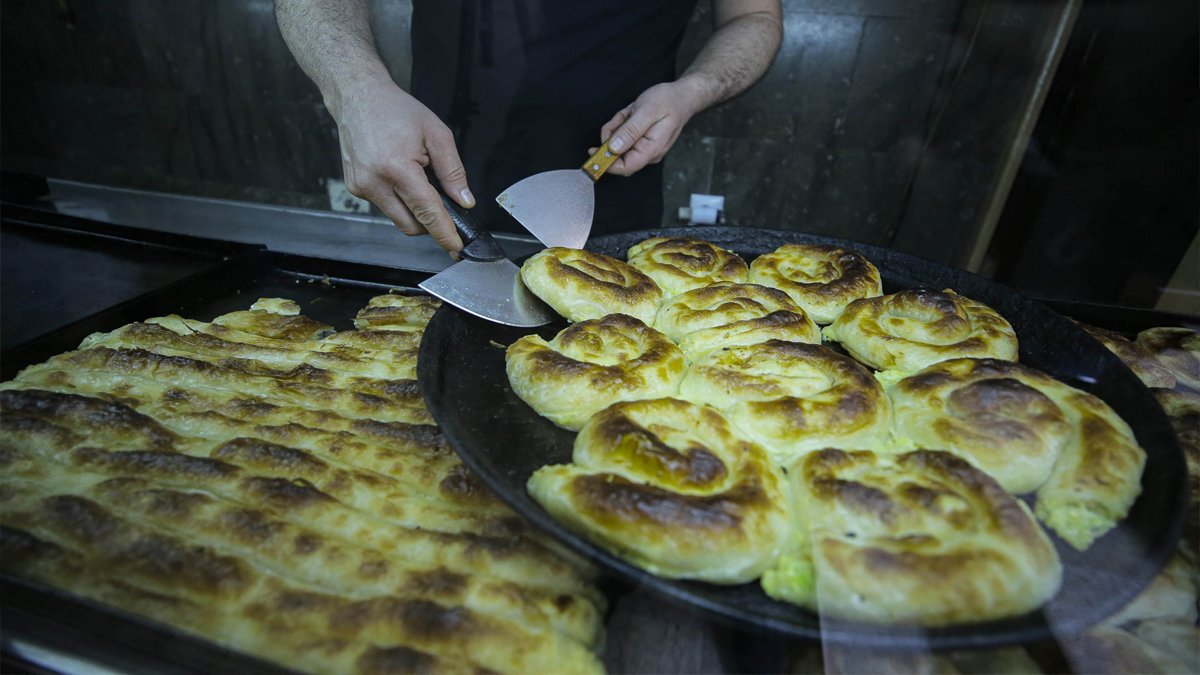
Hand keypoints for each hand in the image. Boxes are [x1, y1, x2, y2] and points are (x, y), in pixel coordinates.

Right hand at [333, 76, 473, 253]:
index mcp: (396, 168)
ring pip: (398, 218)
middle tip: (443, 205)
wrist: (358, 96)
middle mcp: (374, 182)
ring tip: (416, 178)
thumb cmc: (396, 110)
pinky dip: (398, 200)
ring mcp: (361, 187)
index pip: (427, 212)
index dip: (444, 233)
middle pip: (411, 225)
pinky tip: (399, 175)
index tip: (456, 248)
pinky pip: (385, 206)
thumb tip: (464, 201)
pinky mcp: (355, 188)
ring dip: (414, 210)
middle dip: (431, 223)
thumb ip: (453, 171)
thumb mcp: (436, 134)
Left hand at [593, 79, 703, 176]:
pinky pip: (623, 137)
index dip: (607, 163)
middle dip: (612, 138)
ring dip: (617, 127)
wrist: (683, 95)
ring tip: (629, 113)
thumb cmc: (669, 101)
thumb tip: (613, 148)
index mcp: (652, 149)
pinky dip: (621, 124)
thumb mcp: (647, 111)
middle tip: (620, 119)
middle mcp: (648, 152)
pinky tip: (630, 113)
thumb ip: (630, 131)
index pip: (626, 167)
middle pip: (618, 156)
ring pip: (618, 144)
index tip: (594, 151)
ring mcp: (645, 147)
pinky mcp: (641, 141)